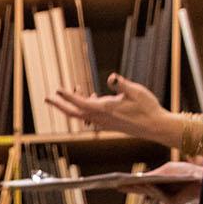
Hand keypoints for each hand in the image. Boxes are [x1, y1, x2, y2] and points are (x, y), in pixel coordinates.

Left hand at [48, 73, 169, 140]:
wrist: (155, 126)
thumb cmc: (147, 108)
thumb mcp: (135, 91)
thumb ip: (121, 84)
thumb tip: (111, 77)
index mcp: (105, 109)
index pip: (80, 103)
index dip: (67, 97)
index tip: (57, 90)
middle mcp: (100, 118)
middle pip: (74, 113)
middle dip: (59, 105)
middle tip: (47, 98)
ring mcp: (104, 123)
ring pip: (82, 115)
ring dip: (73, 105)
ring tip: (71, 91)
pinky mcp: (108, 124)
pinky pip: (90, 117)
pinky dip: (85, 108)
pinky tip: (91, 97)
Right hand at [119, 157, 202, 203]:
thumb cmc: (187, 171)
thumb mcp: (168, 170)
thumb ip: (155, 174)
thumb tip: (140, 179)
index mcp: (160, 186)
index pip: (142, 186)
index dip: (130, 185)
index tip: (118, 183)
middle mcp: (162, 195)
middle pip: (143, 191)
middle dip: (131, 188)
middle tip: (118, 185)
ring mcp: (167, 200)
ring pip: (151, 193)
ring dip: (141, 187)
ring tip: (130, 182)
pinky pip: (160, 196)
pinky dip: (153, 189)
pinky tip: (147, 183)